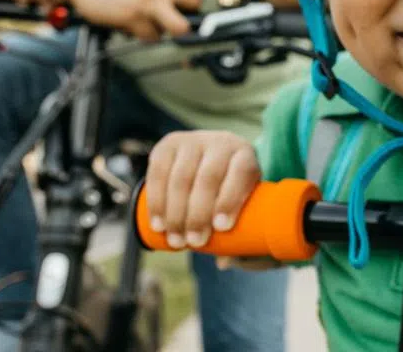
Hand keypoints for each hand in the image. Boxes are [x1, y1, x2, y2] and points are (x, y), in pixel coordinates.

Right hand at [64, 0, 200, 39]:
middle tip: (165, 14)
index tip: (177, 3)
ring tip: (153, 24)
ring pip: (181, 27)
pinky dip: (144, 35)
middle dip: (182, 13)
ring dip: (167, 29)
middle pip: (194, 6)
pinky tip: (132, 24)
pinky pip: (153, 37)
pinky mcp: (136, 15)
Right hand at [144, 130, 260, 251]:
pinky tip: (158, 224)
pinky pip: (158, 172)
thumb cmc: (230, 190)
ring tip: (175, 240)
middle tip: (194, 243)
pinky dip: (156, 201)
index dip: (231, 199)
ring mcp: (193, 140)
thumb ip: (241, 233)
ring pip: (181, 177)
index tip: (221, 228)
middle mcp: (221, 142)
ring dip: (176, 213)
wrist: (209, 158)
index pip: (241, 173)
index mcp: (245, 156)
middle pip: (208, 178)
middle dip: (198, 214)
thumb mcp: (244, 204)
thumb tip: (225, 262)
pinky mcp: (168, 144)